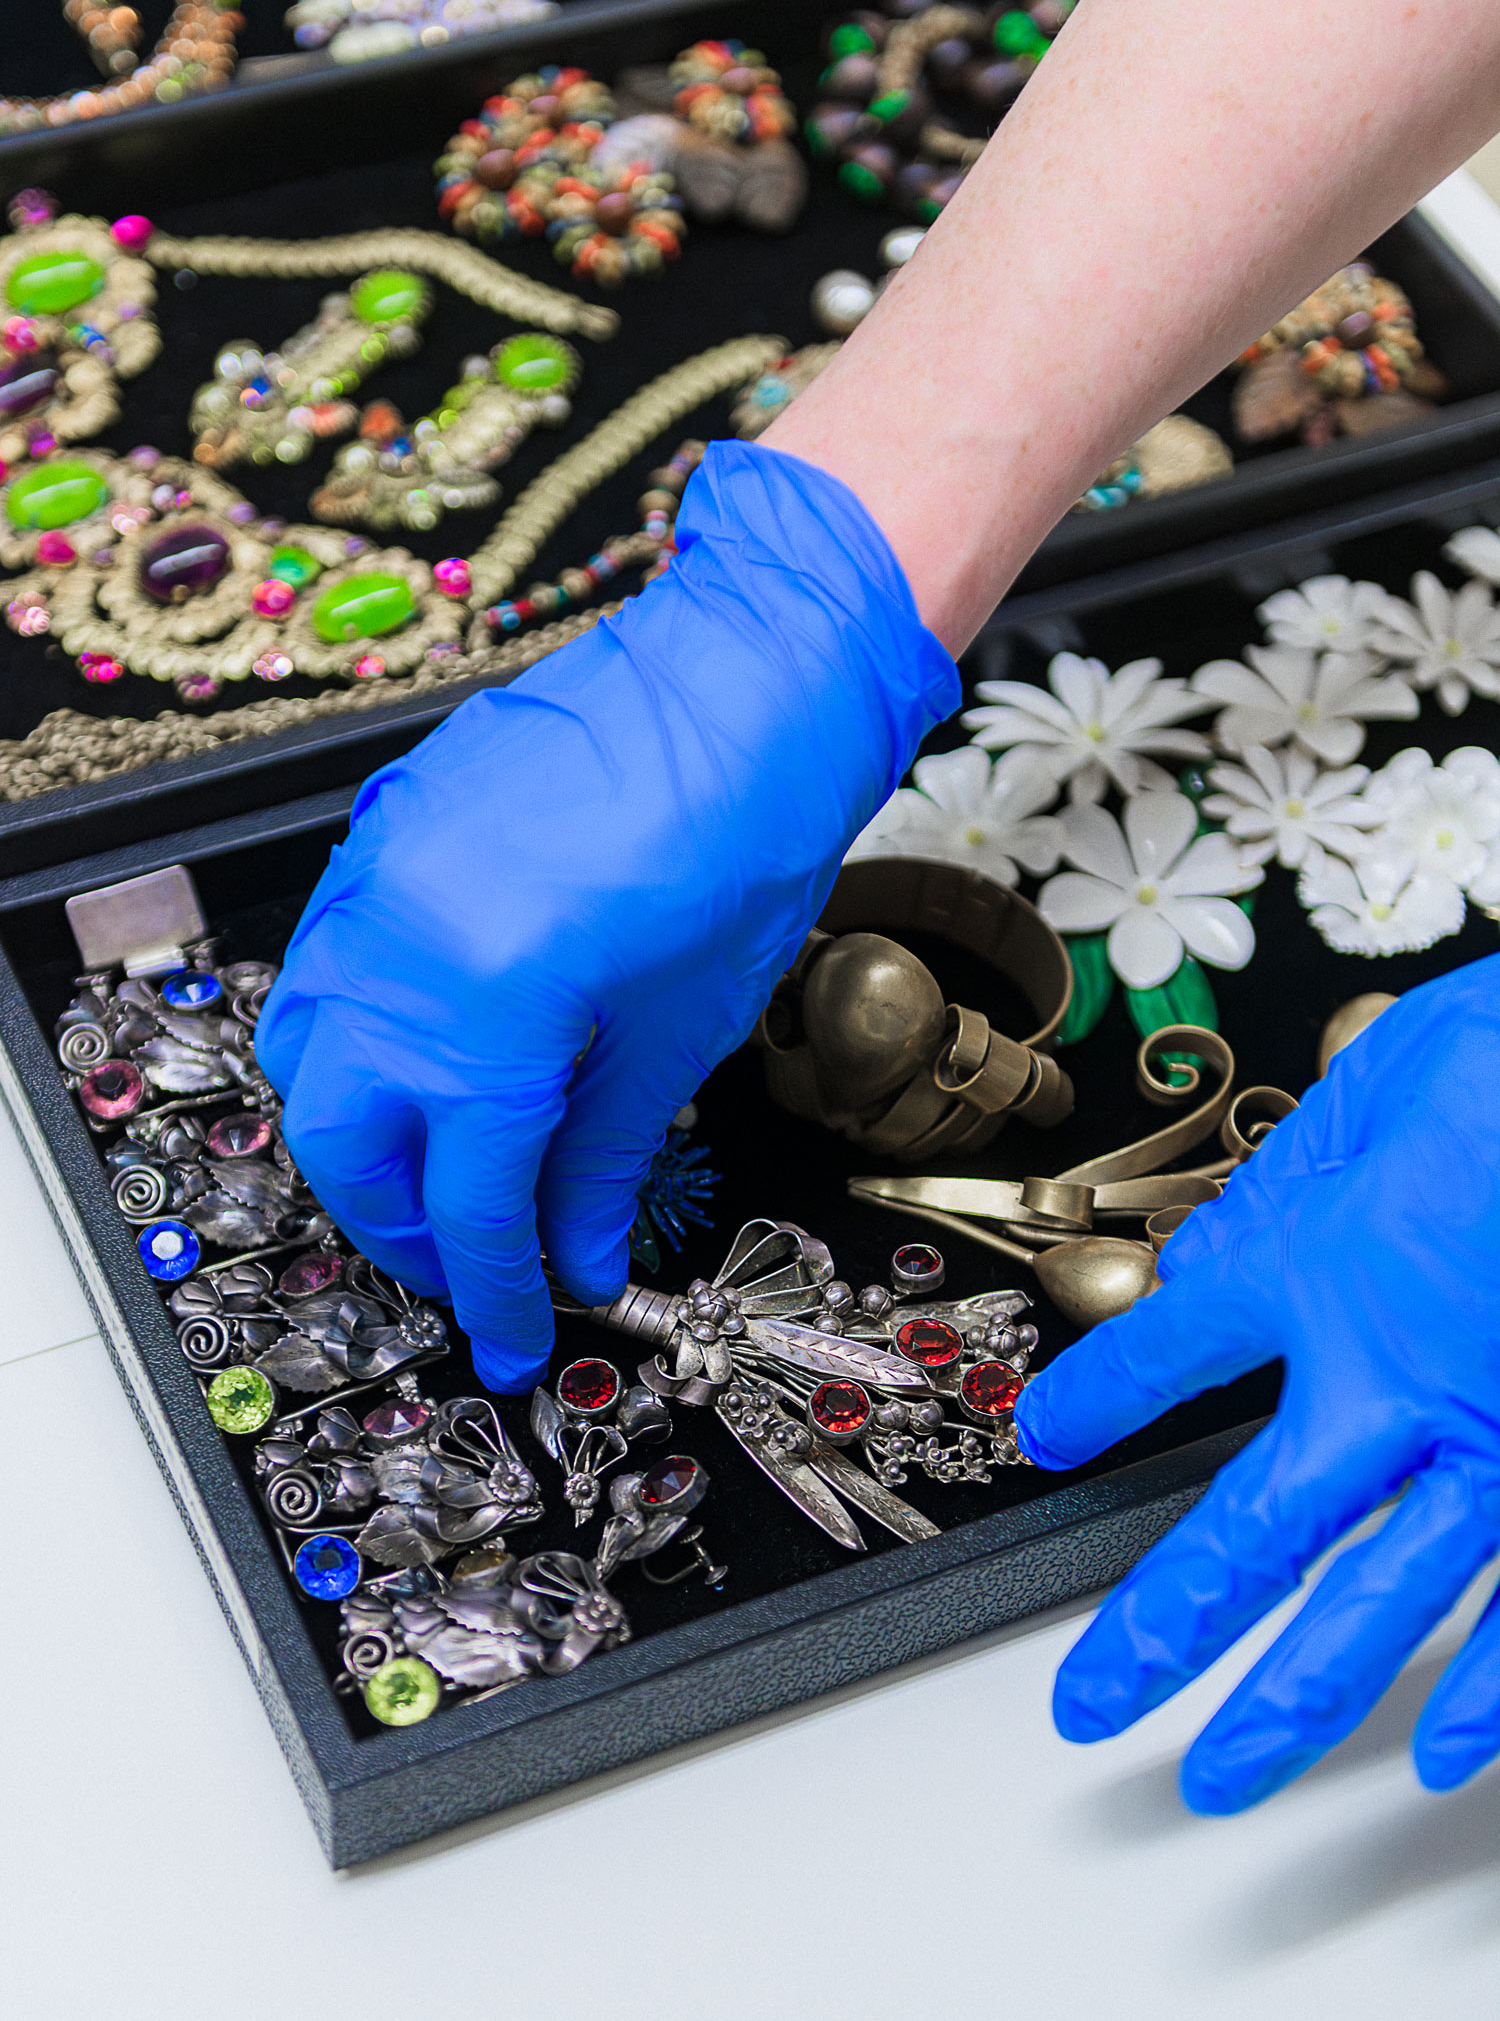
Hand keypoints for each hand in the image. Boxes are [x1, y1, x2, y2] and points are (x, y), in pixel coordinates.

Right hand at [255, 442, 956, 1390]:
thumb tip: (573, 1253)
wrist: (747, 676)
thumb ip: (606, 1155)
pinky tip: (432, 1061)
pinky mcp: (382, 838)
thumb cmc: (744, 837)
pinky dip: (360, 1039)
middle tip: (477, 1264)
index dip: (493, 1290)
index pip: (466, 1202)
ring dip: (365, 1136)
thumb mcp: (683, 1029)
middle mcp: (399, 952)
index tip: (515, 1343)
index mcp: (486, 1015)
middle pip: (348, 1145)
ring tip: (448, 1171)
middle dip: (406, 1227)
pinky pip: (328, 969)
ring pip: (309, 1057)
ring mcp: (375, 885)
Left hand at [1014, 957, 1499, 1810]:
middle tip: (1092, 1706)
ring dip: (1293, 1703)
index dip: (1096, 1400)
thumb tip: (1210, 1260)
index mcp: (1327, 1267)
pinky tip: (1438, 1755)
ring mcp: (1496, 1443)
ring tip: (1227, 1775)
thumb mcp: (1379, 1085)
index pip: (1169, 1350)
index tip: (1054, 1439)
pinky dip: (1488, 1694)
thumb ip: (1291, 1187)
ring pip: (1377, 1607)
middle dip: (1159, 1634)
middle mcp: (1396, 1379)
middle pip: (1247, 1535)